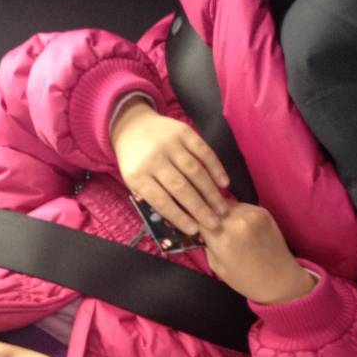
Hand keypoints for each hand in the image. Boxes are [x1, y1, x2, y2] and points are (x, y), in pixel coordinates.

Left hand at [110, 97, 229, 234]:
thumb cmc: (136, 161)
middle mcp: (153, 158)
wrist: (132, 125)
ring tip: (222, 208)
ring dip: (211, 192)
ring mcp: (170, 143)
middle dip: (199, 208)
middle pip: (180, 187)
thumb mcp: (134, 181)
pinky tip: (224, 183)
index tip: (194, 230)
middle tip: (214, 224)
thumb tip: (181, 220)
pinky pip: (204, 151)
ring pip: (195, 170)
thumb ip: (152, 198)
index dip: (178, 216)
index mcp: (137, 175)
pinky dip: (216, 168)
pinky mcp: (184, 131)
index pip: (160, 200)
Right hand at [201, 202, 315, 303]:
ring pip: (226, 203)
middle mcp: (237, 221)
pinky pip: (241, 205)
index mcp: (222, 238)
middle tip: (206, 223)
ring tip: (223, 225)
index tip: (191, 223)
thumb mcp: (217, 266)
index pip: (197, 216)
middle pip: (211, 205)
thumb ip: (207, 244)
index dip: (192, 218)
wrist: (280, 279)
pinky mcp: (262, 210)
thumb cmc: (245, 279)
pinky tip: (238, 225)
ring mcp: (251, 213)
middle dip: (206, 213)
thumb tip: (199, 227)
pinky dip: (236, 212)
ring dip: (220, 211)